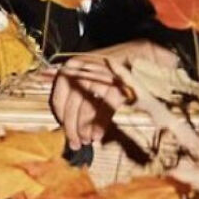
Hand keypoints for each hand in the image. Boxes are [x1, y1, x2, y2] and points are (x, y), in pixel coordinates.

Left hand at [49, 40, 178, 148]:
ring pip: (87, 107)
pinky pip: (105, 107)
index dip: (61, 119)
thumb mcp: (88, 76)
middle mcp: (84, 69)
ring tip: (87, 140)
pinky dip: (100, 124)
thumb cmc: (112, 71)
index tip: (65, 132)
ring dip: (85, 128)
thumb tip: (67, 122)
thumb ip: (75, 93)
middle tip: (76, 143)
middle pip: (72, 104)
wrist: (139, 56)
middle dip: (73, 128)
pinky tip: (98, 134)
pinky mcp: (117, 83)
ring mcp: (101, 75)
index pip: (58, 97)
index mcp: (72, 67)